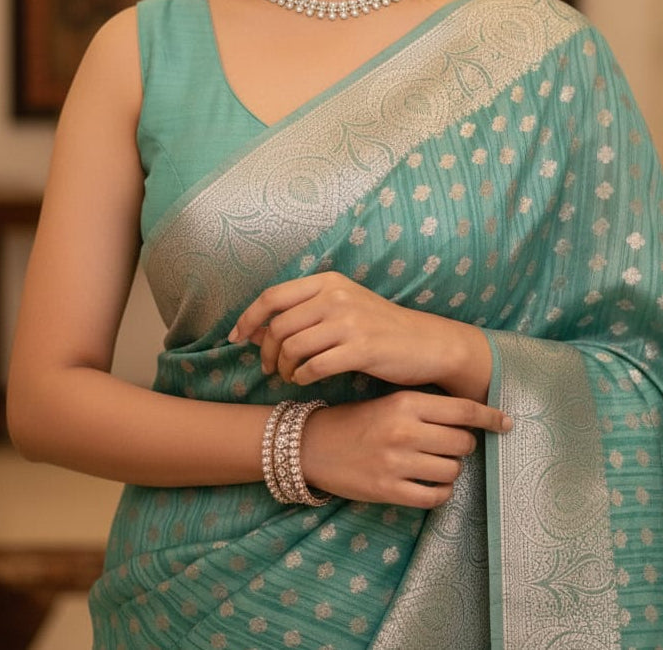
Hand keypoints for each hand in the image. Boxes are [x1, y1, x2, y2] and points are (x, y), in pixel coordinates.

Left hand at [228, 272, 491, 398]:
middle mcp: (337, 296)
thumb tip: (252, 328)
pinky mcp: (362, 348)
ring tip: (290, 375)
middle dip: (266, 351)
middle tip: (269, 368)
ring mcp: (350, 321)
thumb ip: (301, 312)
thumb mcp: (342, 306)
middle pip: (278, 326)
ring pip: (293, 347)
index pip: (272, 297)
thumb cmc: (379, 327)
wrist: (426, 343)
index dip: (248, 319)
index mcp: (328, 281)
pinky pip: (314, 366)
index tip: (236, 338)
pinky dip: (303, 377)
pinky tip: (307, 380)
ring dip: (284, 367)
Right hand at [300, 391, 511, 508]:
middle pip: (463, 442)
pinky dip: (440, 493)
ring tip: (433, 464)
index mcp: (405, 403)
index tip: (507, 422)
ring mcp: (397, 462)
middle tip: (449, 445)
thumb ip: (426, 408)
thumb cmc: (357, 421)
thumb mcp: (390, 402)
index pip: (462, 409)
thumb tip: (471, 419)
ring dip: (450, 469)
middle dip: (462, 445)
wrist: (313, 445)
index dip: (490, 417)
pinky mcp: (389, 490)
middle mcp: (404, 430)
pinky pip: (435, 497)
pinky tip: (430, 485)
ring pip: (452, 470)